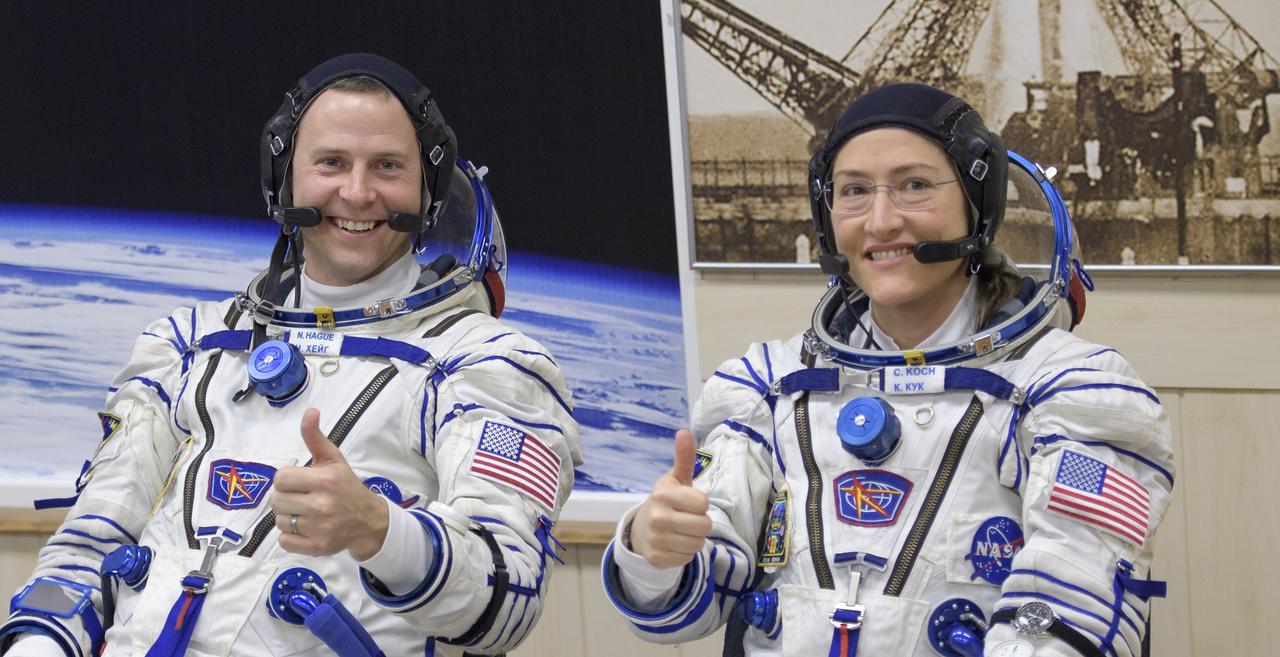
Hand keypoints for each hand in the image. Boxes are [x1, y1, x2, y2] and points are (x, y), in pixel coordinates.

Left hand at [271, 408, 388, 559]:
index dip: (288, 480)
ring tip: (306, 513)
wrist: (368, 521)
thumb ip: (315, 437)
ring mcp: (319, 528)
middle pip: (276, 501)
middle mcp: (322, 504)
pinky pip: (284, 541)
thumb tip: (310, 411)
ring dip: (289, 517)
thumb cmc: (346, 487)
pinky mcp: (317, 547)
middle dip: (287, 498)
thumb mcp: (333, 459)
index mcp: (325, 480)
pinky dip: (291, 536)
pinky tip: (306, 528)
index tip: (301, 482)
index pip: (281, 478)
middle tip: (303, 498)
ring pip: (279, 521)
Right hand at [628, 429, 711, 568]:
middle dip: (700, 523)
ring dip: (694, 539)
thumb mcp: (675, 479)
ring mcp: (656, 540)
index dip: (700, 504)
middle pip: (704, 526)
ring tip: (680, 531)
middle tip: (686, 519)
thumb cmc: (666, 501)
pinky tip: (673, 544)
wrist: (641, 528)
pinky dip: (684, 553)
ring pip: (698, 544)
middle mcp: (658, 517)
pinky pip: (687, 558)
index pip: (703, 503)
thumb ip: (684, 458)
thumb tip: (684, 431)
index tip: (689, 503)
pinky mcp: (657, 559)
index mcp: (663, 495)